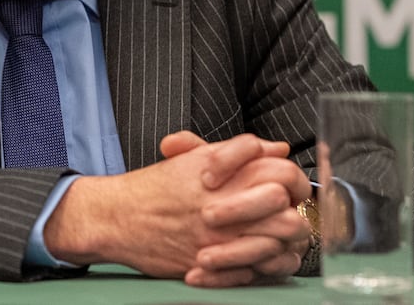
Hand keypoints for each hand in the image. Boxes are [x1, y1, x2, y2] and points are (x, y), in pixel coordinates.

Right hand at [43, 132, 308, 284]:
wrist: (118, 218)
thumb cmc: (154, 188)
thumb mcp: (193, 158)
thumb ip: (239, 152)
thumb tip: (278, 149)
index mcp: (221, 168)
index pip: (279, 166)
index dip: (292, 175)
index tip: (289, 184)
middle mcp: (224, 198)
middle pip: (284, 196)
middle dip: (295, 201)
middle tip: (291, 207)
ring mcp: (222, 232)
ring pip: (282, 231)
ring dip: (288, 232)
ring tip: (281, 232)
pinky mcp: (216, 261)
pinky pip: (264, 265)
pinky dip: (272, 261)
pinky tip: (266, 255)